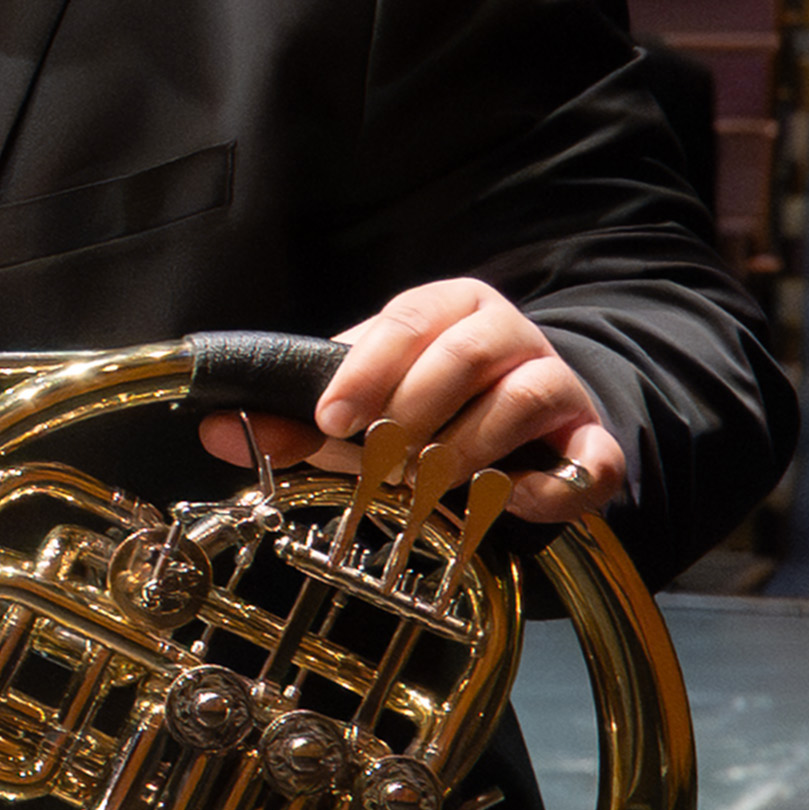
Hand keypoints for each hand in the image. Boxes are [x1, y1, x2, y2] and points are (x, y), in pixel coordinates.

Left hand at [233, 275, 629, 530]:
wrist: (528, 418)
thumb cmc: (429, 403)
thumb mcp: (362, 402)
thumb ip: (292, 420)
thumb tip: (215, 432)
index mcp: (447, 309)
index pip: (405, 322)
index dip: (366, 372)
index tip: (332, 420)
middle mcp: (507, 334)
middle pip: (461, 357)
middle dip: (412, 414)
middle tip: (380, 462)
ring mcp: (557, 383)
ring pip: (520, 399)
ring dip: (467, 449)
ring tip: (431, 482)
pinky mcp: (593, 438)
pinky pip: (588, 459)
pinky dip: (552, 486)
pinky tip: (514, 500)